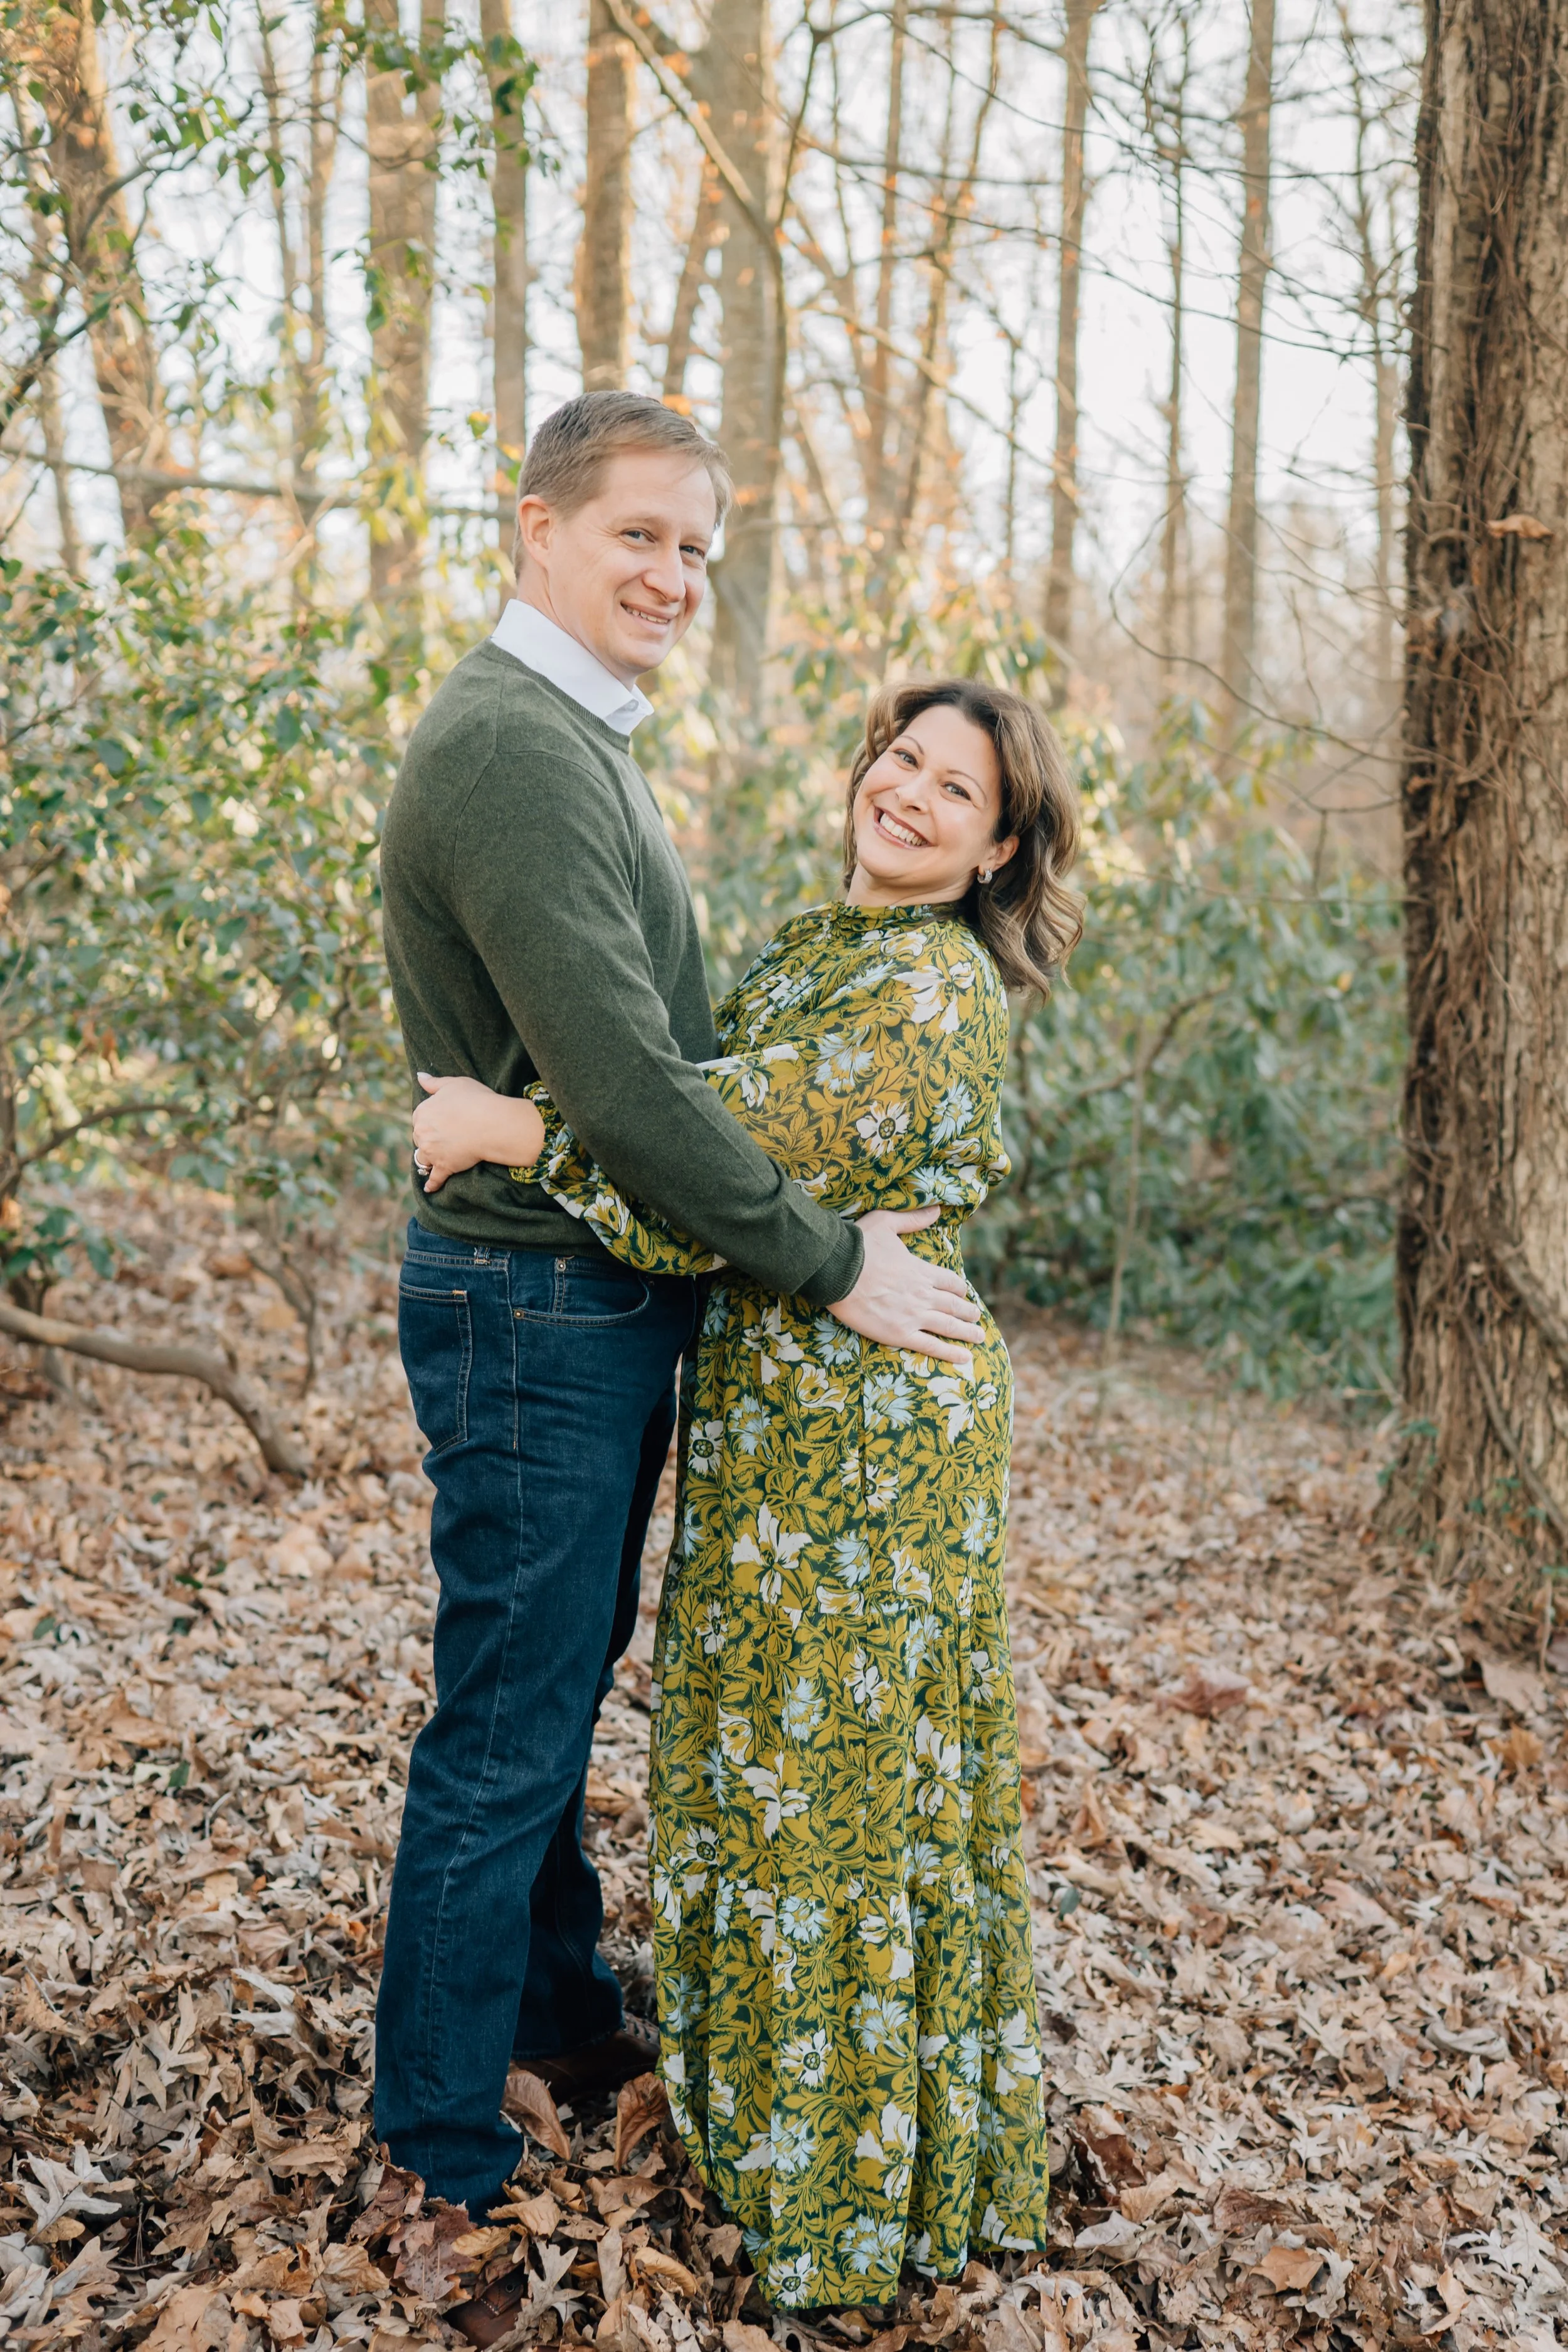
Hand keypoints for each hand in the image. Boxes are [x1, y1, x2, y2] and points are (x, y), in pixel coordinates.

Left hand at [412, 1073, 545, 1193]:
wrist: (491, 1123)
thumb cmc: (475, 1099)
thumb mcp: (453, 1084)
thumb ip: (434, 1083)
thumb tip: (419, 1076)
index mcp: (422, 1112)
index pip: (419, 1118)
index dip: (430, 1120)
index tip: (441, 1122)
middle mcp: (422, 1132)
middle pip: (420, 1138)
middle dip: (429, 1139)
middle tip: (443, 1139)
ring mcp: (432, 1152)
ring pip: (424, 1158)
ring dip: (428, 1159)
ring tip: (434, 1161)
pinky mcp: (444, 1167)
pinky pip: (434, 1178)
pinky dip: (432, 1184)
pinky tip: (429, 1189)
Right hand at [828, 1205, 983, 1367]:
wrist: (837, 1270)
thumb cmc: (858, 1245)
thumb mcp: (886, 1222)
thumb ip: (913, 1219)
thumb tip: (936, 1209)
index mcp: (921, 1270)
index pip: (950, 1282)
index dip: (959, 1289)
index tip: (964, 1294)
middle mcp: (923, 1294)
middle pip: (954, 1305)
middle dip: (968, 1312)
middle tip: (977, 1318)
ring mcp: (913, 1315)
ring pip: (948, 1326)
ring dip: (967, 1332)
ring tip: (979, 1337)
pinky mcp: (899, 1333)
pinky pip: (931, 1346)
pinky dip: (950, 1353)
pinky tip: (964, 1358)